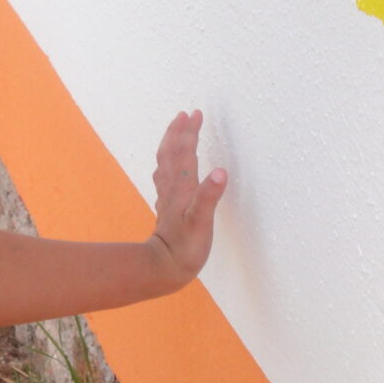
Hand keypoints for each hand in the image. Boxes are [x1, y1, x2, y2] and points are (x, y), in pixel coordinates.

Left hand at [148, 110, 226, 290]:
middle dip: (177, 132)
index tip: (195, 113)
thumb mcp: (202, 222)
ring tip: (175, 132)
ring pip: (164, 164)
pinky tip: (168, 168)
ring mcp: (167, 198)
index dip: (190, 133)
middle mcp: (172, 189)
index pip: (185, 153)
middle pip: (170, 154)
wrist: (163, 268)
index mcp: (182, 188)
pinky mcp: (166, 208)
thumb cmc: (186, 248)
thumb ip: (209, 196)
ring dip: (169, 145)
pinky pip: (164, 178)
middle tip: (184, 115)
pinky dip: (167, 165)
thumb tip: (220, 171)